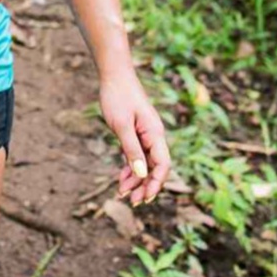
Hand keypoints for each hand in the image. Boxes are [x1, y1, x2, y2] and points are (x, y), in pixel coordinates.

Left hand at [99, 69, 169, 206]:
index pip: (162, 164)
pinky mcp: (135, 133)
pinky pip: (135, 156)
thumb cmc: (118, 96)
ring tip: (123, 194)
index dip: (156, 182)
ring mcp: (144, 135)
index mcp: (155, 133)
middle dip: (145, 186)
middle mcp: (153, 136)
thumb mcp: (122, 125)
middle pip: (154, 167)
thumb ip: (131, 149)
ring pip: (144, 163)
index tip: (146, 197)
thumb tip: (140, 174)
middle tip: (132, 201)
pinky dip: (129, 168)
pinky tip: (121, 179)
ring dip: (135, 179)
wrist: (113, 75)